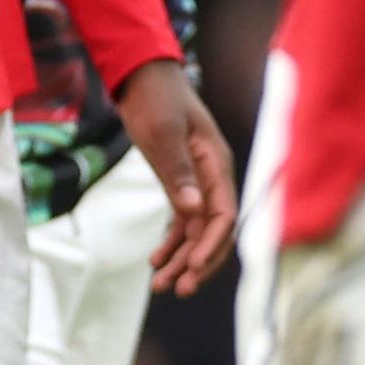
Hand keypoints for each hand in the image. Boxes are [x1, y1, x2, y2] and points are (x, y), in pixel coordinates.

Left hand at [112, 59, 238, 293]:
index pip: (223, 214)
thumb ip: (177, 172)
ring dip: (182, 258)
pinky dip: (172, 242)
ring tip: (160, 286)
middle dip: (199, 261)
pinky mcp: (181, 181)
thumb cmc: (154, 98)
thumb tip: (194, 211)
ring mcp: (198, 180)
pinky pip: (183, 220)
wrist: (140, 75)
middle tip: (178, 290)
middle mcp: (212, 176)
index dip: (211, 245)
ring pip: (197, 230)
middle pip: (214, 230)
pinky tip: (156, 261)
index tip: (192, 268)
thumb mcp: (162, 133)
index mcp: (216, 163)